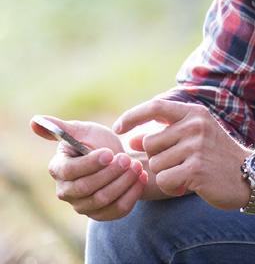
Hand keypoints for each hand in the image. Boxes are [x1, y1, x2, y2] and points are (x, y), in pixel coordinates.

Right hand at [30, 115, 147, 220]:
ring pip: (103, 200)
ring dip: (123, 183)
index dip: (90, 163)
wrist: (119, 157)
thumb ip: (61, 127)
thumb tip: (34, 120)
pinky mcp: (101, 214)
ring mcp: (83, 206)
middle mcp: (66, 192)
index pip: (70, 171)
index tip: (109, 152)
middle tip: (127, 158)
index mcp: (58, 169)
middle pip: (87, 189)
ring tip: (136, 166)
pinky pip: (117, 211)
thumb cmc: (97, 141)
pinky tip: (141, 177)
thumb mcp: (82, 130)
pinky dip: (132, 194)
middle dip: (110, 173)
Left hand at [114, 99, 250, 209]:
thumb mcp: (195, 136)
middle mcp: (195, 125)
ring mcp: (196, 147)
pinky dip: (170, 186)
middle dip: (156, 157)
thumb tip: (131, 139)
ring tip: (186, 173)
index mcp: (194, 112)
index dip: (132, 116)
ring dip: (165, 173)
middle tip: (177, 163)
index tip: (117, 128)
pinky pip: (164, 180)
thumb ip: (165, 135)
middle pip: (150, 142)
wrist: (248, 175)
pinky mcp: (196, 169)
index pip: (155, 107)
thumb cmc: (216, 156)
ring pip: (155, 163)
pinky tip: (186, 185)